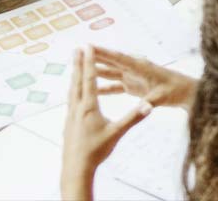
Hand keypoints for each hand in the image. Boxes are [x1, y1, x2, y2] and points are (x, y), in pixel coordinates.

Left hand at [60, 46, 151, 200]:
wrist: (75, 171)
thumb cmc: (96, 152)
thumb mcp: (116, 134)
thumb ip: (133, 118)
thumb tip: (148, 105)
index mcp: (89, 107)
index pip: (90, 78)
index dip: (90, 61)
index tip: (88, 46)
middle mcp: (77, 108)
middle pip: (77, 81)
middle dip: (78, 63)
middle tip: (76, 49)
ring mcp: (70, 117)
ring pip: (71, 91)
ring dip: (74, 76)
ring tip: (74, 67)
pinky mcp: (68, 125)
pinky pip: (70, 102)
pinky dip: (72, 91)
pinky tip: (73, 95)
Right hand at [91, 46, 195, 109]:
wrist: (184, 92)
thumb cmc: (175, 91)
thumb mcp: (163, 97)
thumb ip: (151, 101)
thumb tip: (144, 107)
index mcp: (140, 67)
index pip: (119, 58)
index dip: (104, 53)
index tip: (90, 46)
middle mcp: (134, 69)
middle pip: (112, 62)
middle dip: (96, 57)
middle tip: (80, 51)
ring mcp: (133, 77)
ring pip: (112, 72)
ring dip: (98, 70)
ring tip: (82, 66)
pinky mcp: (133, 86)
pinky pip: (116, 85)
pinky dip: (105, 86)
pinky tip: (93, 89)